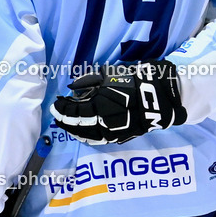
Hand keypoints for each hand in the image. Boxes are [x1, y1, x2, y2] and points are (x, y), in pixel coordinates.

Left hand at [52, 61, 186, 144]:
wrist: (159, 98)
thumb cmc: (134, 83)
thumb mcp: (110, 77)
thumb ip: (90, 83)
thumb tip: (74, 88)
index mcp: (98, 107)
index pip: (73, 112)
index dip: (62, 108)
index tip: (57, 103)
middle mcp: (102, 124)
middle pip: (77, 126)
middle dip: (65, 120)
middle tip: (58, 115)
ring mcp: (111, 133)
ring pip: (86, 136)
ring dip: (75, 130)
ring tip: (68, 125)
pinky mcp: (120, 137)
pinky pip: (98, 140)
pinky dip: (88, 137)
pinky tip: (84, 133)